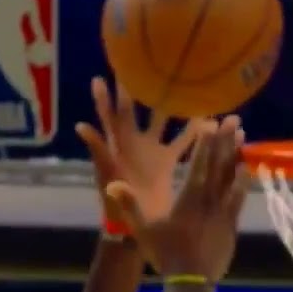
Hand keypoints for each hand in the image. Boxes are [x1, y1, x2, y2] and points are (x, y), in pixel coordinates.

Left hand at [75, 77, 202, 237]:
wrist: (134, 228)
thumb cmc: (114, 203)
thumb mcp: (105, 175)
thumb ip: (97, 150)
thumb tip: (80, 125)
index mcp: (118, 145)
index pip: (112, 114)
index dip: (107, 95)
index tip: (107, 73)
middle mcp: (135, 142)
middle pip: (139, 109)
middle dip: (143, 88)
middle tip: (152, 63)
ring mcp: (153, 151)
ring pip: (165, 121)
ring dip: (174, 105)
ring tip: (186, 83)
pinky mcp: (168, 162)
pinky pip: (183, 142)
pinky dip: (195, 131)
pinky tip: (211, 118)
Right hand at [105, 116, 249, 282]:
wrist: (192, 282)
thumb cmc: (166, 255)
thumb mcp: (143, 230)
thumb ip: (129, 206)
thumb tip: (112, 184)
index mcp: (188, 198)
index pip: (199, 164)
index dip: (206, 142)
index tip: (212, 122)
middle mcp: (210, 200)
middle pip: (220, 165)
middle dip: (226, 140)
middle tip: (235, 119)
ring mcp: (224, 211)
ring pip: (233, 177)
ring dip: (237, 155)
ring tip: (243, 135)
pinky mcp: (232, 223)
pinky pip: (240, 196)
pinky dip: (243, 180)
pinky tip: (247, 169)